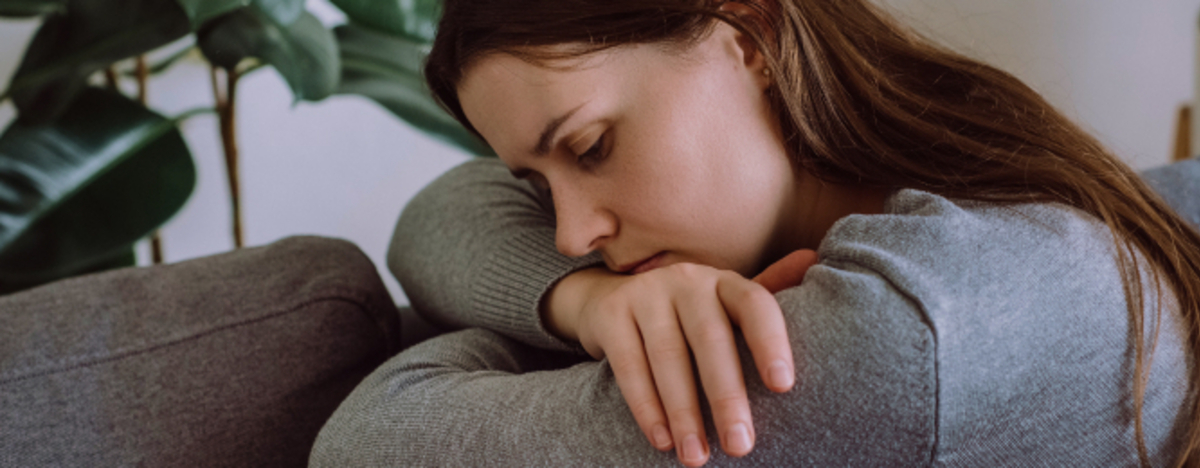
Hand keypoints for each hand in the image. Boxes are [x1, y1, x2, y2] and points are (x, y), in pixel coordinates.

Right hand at [542, 250, 816, 466]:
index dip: (770, 342)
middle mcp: (687, 280)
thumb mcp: (726, 304)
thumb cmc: (688, 315)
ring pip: (668, 357)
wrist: (611, 300)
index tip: (784, 387)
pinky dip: (646, 406)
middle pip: (710, 338)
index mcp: (725, 282)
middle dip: (726, 396)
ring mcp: (646, 294)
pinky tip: (661, 439)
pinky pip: (630, 365)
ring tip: (697, 457)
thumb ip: (768, 290)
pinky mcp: (611, 315)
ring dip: (684, 412)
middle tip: (741, 446)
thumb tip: (813, 259)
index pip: (755, 304)